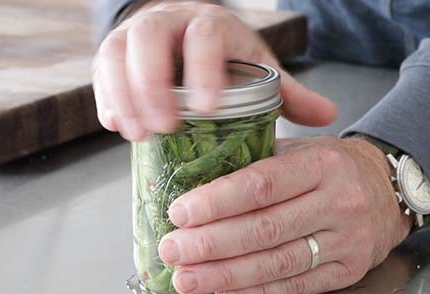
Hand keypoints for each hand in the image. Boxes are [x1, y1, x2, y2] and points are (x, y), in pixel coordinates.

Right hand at [91, 1, 336, 139]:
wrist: (184, 35)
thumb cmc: (223, 57)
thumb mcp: (256, 66)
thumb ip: (286, 91)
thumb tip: (327, 114)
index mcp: (210, 23)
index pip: (203, 34)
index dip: (202, 68)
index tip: (207, 108)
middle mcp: (168, 22)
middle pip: (149, 38)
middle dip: (152, 83)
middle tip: (164, 127)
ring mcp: (135, 35)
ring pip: (117, 52)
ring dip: (124, 94)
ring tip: (137, 134)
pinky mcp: (113, 54)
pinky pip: (101, 71)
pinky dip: (106, 98)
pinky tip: (115, 125)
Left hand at [158, 137, 412, 293]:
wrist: (391, 189)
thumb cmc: (335, 166)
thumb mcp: (302, 148)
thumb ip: (257, 161)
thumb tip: (196, 183)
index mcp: (322, 164)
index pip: (261, 185)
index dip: (216, 202)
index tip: (180, 213)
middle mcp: (338, 202)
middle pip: (264, 229)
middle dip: (210, 243)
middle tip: (172, 250)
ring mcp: (346, 240)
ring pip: (277, 263)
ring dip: (225, 274)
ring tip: (187, 278)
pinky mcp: (348, 271)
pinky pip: (295, 286)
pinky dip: (256, 293)